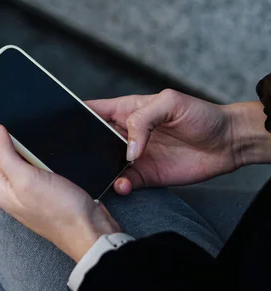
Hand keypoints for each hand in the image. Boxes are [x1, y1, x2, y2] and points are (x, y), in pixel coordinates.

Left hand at [0, 124, 119, 260]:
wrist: (90, 229)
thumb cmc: (60, 211)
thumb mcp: (26, 178)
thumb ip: (5, 154)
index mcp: (0, 189)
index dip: (4, 134)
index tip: (17, 122)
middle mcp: (12, 191)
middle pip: (11, 154)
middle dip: (22, 144)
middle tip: (37, 144)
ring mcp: (30, 192)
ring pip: (28, 160)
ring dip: (37, 152)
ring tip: (47, 155)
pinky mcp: (46, 191)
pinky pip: (41, 168)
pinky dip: (47, 160)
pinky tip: (55, 162)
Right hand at [87, 89, 240, 193]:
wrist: (227, 143)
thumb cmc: (201, 115)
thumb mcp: (170, 103)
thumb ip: (143, 119)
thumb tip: (128, 148)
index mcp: (127, 110)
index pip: (94, 110)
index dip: (76, 115)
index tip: (63, 124)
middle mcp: (127, 133)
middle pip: (94, 140)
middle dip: (84, 148)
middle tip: (76, 157)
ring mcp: (135, 156)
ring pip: (106, 165)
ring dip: (100, 171)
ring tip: (101, 174)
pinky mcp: (146, 175)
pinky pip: (124, 183)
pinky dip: (119, 186)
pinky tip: (123, 185)